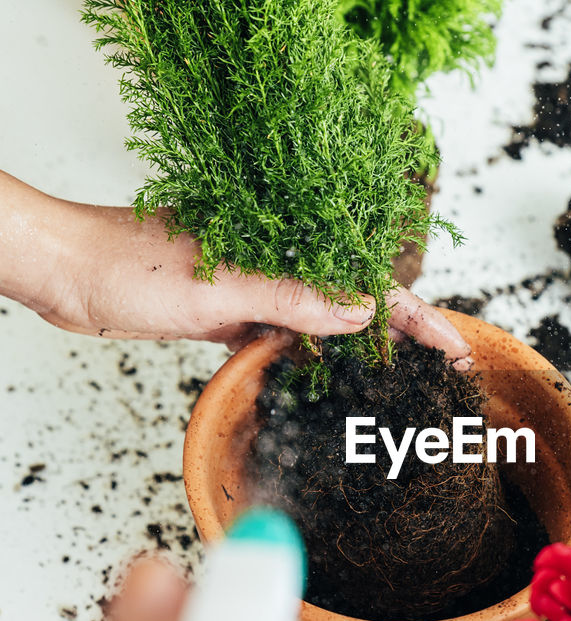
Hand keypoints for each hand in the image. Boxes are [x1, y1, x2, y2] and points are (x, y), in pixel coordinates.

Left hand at [0, 171, 471, 364]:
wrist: (63, 272)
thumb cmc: (125, 264)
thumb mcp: (217, 285)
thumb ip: (291, 298)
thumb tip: (363, 312)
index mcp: (283, 240)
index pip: (368, 281)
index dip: (417, 316)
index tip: (457, 346)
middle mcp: (275, 261)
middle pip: (353, 300)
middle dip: (399, 333)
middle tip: (443, 370)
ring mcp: (251, 286)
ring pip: (319, 322)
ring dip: (354, 350)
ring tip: (398, 380)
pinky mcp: (225, 310)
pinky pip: (278, 337)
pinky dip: (302, 358)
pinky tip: (321, 380)